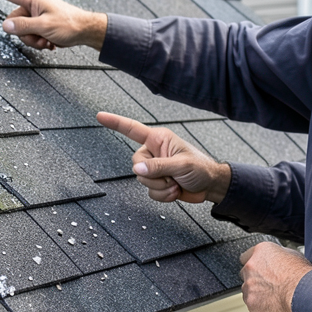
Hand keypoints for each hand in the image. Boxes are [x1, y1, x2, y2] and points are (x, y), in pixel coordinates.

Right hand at [0, 0, 107, 50]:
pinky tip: (51, 44)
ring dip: (34, 41)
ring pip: (24, 32)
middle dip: (26, 35)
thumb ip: (23, 26)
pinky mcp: (44, 25)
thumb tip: (5, 26)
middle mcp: (35, 7)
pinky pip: (33, 35)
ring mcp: (39, 16)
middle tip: (42, 39)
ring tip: (48, 42)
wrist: (87, 30)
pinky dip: (40, 42)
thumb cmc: (70, 24)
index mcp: (34, 0)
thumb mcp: (44, 26)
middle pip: (15, 22)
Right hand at [97, 111, 230, 202]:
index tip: (100, 116)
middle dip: (153, 175)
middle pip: (136, 164)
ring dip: (160, 187)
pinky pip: (149, 192)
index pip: (133, 129)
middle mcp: (154, 152)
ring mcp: (155, 168)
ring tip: (176, 184)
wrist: (211, 186)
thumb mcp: (181, 165)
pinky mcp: (157, 182)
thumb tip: (138, 169)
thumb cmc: (201, 168)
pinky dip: (163, 195)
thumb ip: (158, 166)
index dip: (115, 122)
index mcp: (159, 139)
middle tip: (171, 177)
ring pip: (142, 180)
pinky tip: (175, 191)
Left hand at [239, 242, 311, 311]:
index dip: (254, 265)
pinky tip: (274, 305)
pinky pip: (252, 306)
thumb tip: (277, 260)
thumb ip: (277, 257)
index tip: (258, 270)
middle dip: (255, 279)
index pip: (246, 256)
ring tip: (275, 297)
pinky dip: (260, 308)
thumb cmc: (302, 275)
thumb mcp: (292, 255)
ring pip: (248, 290)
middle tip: (270, 285)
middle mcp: (251, 266)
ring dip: (257, 294)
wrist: (304, 293)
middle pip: (245, 274)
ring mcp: (249, 284)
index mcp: (261, 252)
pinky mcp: (251, 301)